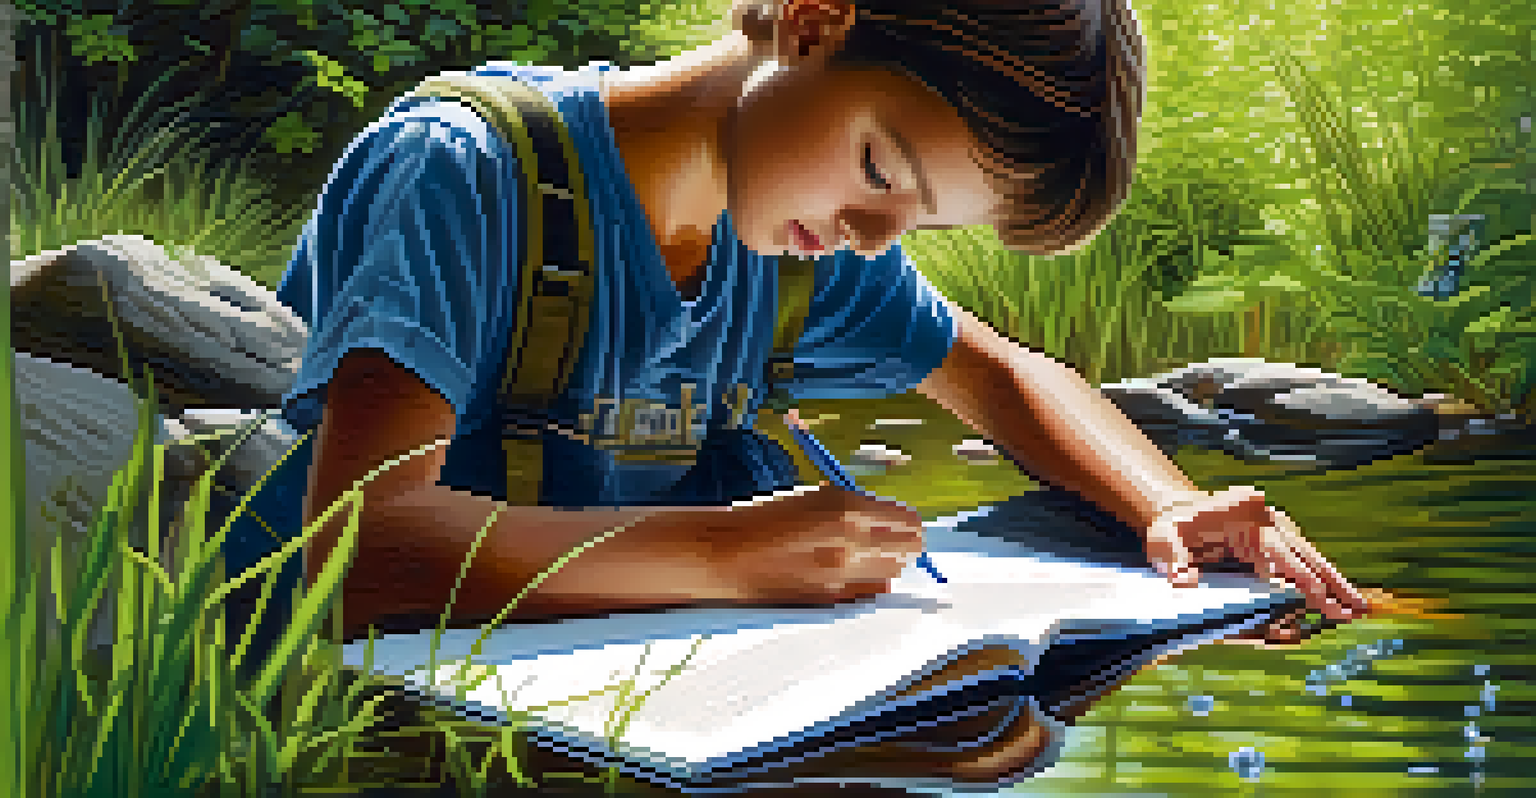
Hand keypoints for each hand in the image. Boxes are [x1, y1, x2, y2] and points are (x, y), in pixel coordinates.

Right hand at [696, 484, 925, 604]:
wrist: (728, 553)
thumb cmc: (769, 518)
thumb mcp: (818, 498)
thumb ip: (857, 507)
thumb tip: (890, 519)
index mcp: (848, 509)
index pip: (907, 521)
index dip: (907, 522)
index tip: (903, 523)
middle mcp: (851, 544)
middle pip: (909, 549)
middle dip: (904, 543)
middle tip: (893, 540)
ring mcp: (842, 575)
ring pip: (893, 573)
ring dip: (887, 563)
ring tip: (865, 555)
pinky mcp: (831, 600)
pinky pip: (869, 592)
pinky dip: (868, 582)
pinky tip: (849, 573)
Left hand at [1140, 486, 1369, 624]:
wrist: (1179, 511)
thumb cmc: (1171, 529)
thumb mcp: (1162, 542)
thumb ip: (1172, 562)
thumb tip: (1183, 582)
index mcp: (1243, 514)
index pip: (1276, 552)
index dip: (1298, 577)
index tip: (1317, 598)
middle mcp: (1267, 519)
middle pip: (1304, 555)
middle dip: (1329, 585)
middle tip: (1354, 611)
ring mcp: (1278, 527)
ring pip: (1312, 558)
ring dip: (1336, 584)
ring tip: (1361, 609)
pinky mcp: (1280, 538)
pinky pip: (1306, 561)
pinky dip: (1324, 579)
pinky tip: (1341, 598)